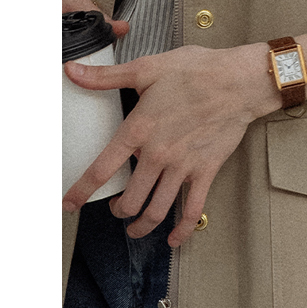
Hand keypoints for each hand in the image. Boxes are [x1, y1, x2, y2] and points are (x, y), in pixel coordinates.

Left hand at [64, 40, 270, 246]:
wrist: (237, 82)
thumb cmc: (195, 71)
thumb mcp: (146, 68)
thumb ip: (106, 77)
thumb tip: (73, 71)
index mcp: (139, 129)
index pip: (102, 169)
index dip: (82, 190)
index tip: (69, 204)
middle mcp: (158, 155)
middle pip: (130, 200)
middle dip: (118, 211)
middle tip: (115, 208)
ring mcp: (182, 168)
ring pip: (156, 211)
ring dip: (142, 226)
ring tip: (134, 228)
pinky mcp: (204, 173)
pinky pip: (191, 212)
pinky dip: (181, 231)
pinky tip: (172, 240)